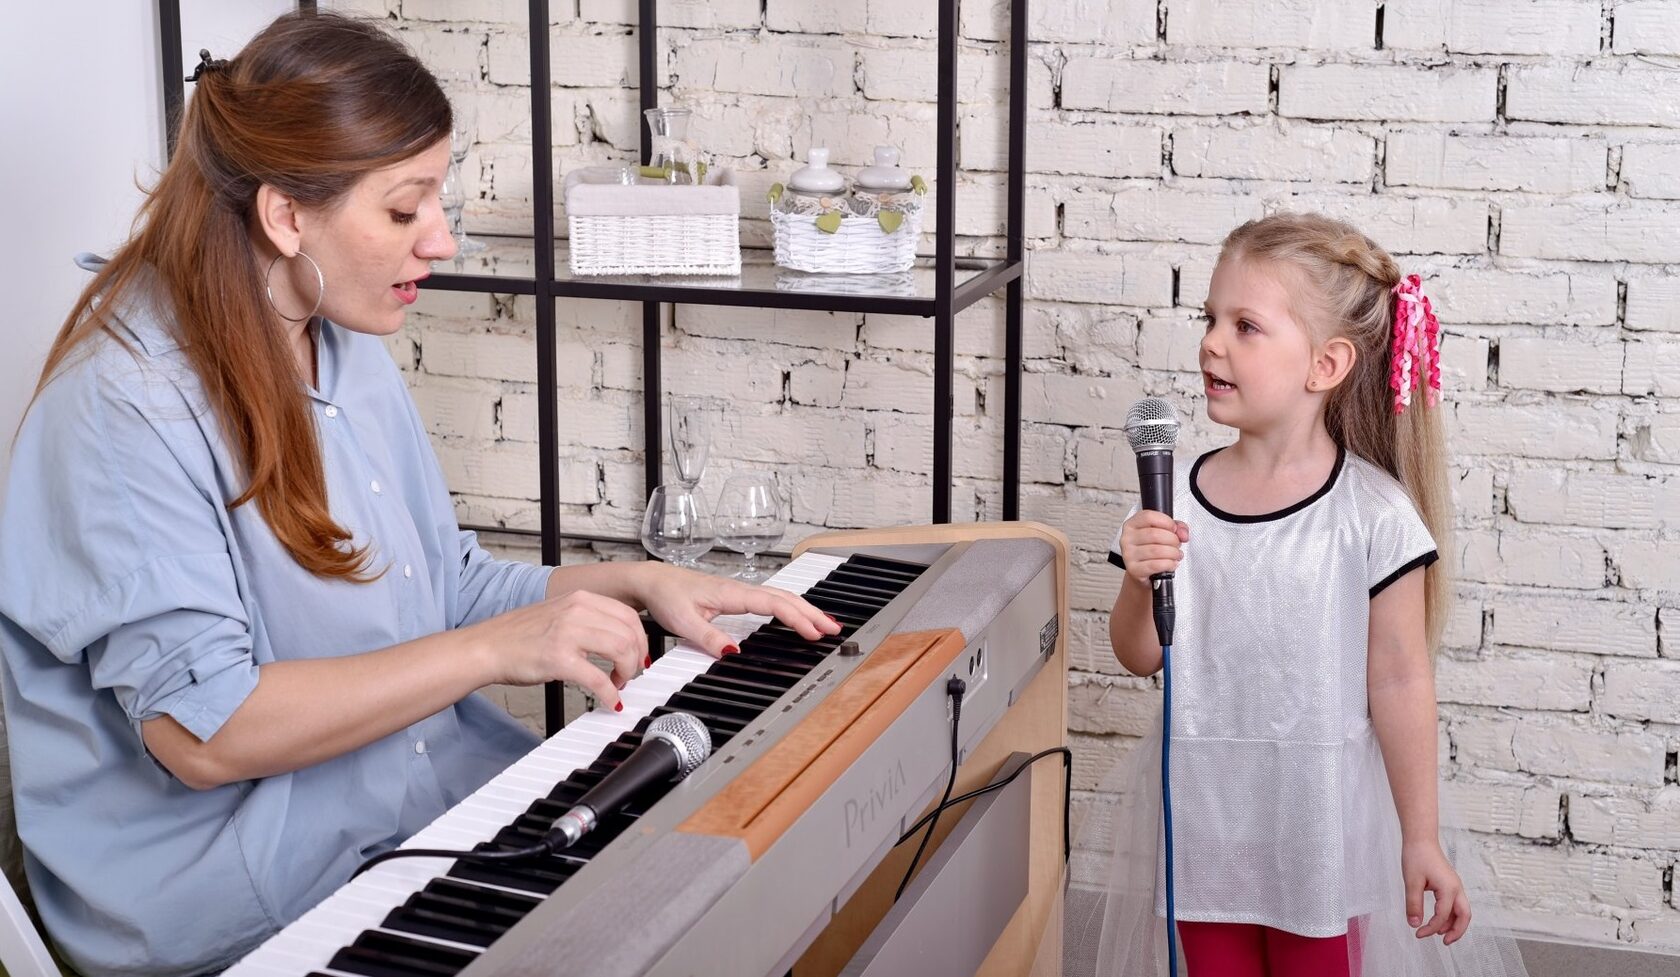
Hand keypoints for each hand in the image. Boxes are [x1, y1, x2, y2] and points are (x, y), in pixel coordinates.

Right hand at [468, 590, 646, 710]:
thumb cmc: (517, 635)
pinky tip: (609, 700)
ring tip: (618, 683)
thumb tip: (614, 637)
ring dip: (627, 672)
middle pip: (629, 633)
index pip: (628, 615)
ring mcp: (568, 634)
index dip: (640, 639)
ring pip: (621, 651)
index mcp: (580, 599)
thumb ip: (586, 619)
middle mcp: (577, 611)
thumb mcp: (558, 613)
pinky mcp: (559, 659)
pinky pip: (598, 679)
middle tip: (630, 673)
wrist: (486, 647)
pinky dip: (609, 693)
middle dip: (636, 658)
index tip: (640, 654)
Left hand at [633, 562, 840, 656]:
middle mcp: (740, 590)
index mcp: (732, 593)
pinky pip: (771, 600)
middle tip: (834, 629)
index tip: (813, 633)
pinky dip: (790, 607)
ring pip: (780, 597)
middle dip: (812, 613)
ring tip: (825, 624)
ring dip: (804, 609)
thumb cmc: (667, 596)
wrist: (653, 581)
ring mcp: (740, 592)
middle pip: (785, 598)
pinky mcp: (736, 597)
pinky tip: (796, 616)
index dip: (796, 618)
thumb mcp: (683, 622)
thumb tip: (733, 653)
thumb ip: (709, 637)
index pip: (773, 604)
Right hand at [1118, 510, 1188, 586]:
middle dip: (1173, 540)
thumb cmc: (1152, 549)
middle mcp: (1127, 538)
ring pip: (1157, 551)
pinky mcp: (1134, 569)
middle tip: (1177, 544)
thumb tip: (1183, 534)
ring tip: (1176, 554)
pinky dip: (1169, 564)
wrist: (1143, 571)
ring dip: (1173, 553)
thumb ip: (1177, 527)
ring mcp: (1129, 554)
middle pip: (1155, 534)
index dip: (1166, 522)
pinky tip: (1171, 563)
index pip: (1148, 517)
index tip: (1174, 528)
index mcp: (1132, 525)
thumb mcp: (1164, 532)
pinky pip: (1156, 565)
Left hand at [1403, 839, 1470, 944]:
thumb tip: (1414, 924)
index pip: (1443, 915)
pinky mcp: (1450, 884)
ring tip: (1438, 933)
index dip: (1431, 928)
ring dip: (1453, 924)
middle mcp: (1457, 888)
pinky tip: (1438, 918)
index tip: (1418, 933)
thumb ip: (1413, 904)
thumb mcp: (1411, 882)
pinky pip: (1456, 904)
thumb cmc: (1417, 856)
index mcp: (1449, 888)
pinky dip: (1450, 914)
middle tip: (1444, 943)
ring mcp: (1455, 886)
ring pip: (1462, 911)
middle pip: (1465, 916)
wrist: (1421, 839)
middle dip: (1456, 932)